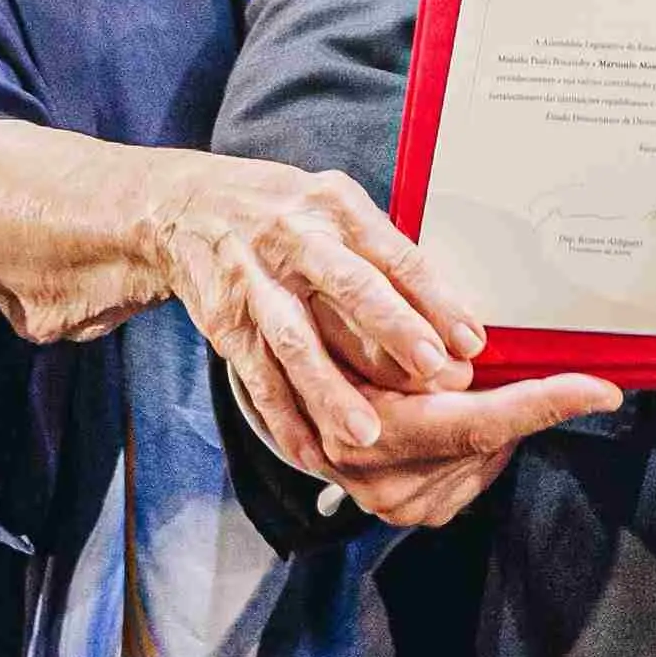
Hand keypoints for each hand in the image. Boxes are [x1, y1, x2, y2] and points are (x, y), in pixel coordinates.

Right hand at [139, 151, 498, 474]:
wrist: (186, 208)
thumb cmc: (283, 210)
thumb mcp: (336, 205)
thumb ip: (382, 252)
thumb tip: (443, 312)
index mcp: (336, 208)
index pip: (395, 254)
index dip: (434, 298)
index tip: (469, 340)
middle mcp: (296, 241)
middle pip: (350, 289)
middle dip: (393, 332)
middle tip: (433, 371)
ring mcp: (257, 285)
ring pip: (298, 342)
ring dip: (333, 390)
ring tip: (368, 432)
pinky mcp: (228, 324)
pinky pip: (258, 377)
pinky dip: (283, 418)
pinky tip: (310, 451)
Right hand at [262, 364, 625, 529]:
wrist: (279, 382)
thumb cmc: (324, 332)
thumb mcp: (366, 327)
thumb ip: (419, 348)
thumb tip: (474, 359)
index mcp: (371, 429)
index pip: (481, 420)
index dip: (546, 402)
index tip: (600, 390)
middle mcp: (380, 476)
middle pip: (488, 437)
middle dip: (521, 403)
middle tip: (538, 370)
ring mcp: (392, 500)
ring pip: (482, 456)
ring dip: (492, 422)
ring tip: (463, 388)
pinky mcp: (404, 510)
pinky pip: (468, 475)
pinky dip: (477, 445)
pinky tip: (457, 418)